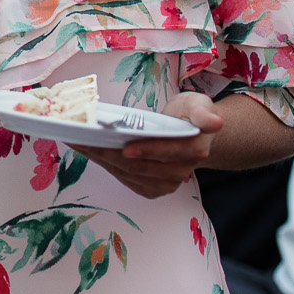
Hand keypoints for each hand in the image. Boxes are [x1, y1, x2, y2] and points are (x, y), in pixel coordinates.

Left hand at [76, 92, 218, 197]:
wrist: (191, 136)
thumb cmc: (190, 116)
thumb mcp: (199, 105)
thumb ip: (204, 112)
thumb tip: (215, 122)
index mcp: (194, 149)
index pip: (168, 152)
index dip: (147, 151)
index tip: (126, 147)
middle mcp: (180, 171)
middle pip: (140, 165)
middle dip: (109, 152)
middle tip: (83, 138)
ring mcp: (165, 183)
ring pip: (127, 173)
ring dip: (101, 158)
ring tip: (79, 142)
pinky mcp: (151, 189)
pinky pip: (123, 178)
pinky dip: (104, 164)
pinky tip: (88, 151)